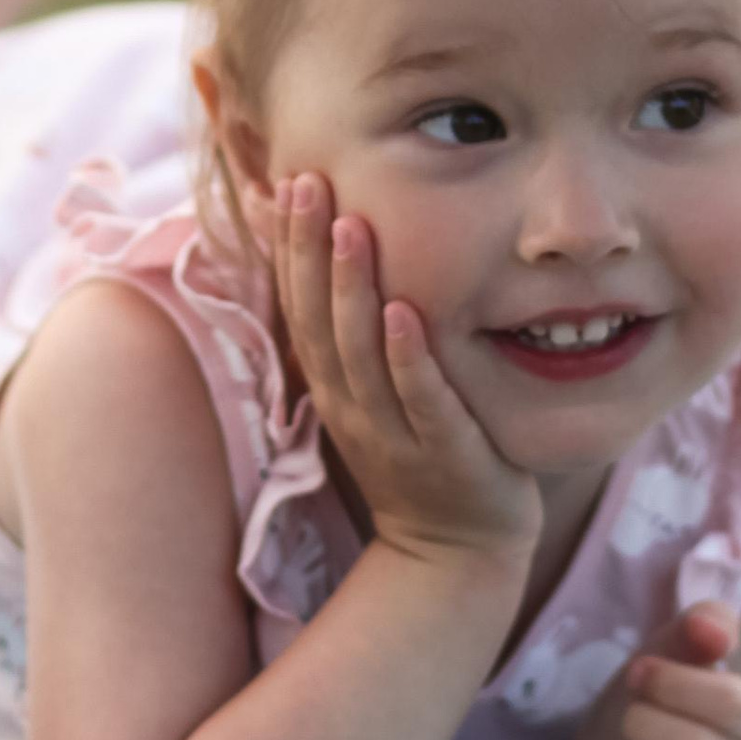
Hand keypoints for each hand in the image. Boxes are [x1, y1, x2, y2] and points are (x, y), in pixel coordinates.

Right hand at [270, 174, 538, 573]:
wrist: (454, 557)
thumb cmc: (417, 458)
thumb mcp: (370, 398)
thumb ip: (347, 339)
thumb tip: (324, 271)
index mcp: (332, 389)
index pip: (299, 306)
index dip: (289, 245)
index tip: (285, 182)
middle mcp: (352, 407)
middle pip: (319, 319)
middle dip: (311, 249)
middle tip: (307, 182)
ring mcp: (393, 433)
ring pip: (362, 354)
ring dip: (353, 288)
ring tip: (352, 226)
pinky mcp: (444, 455)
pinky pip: (422, 401)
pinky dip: (410, 358)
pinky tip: (407, 313)